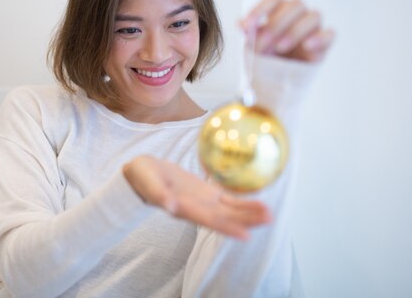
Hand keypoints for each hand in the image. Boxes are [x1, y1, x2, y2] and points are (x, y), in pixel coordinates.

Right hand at [123, 155, 270, 239]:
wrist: (142, 174)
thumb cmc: (142, 178)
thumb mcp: (148, 183)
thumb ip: (159, 195)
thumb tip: (170, 206)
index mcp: (184, 209)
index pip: (209, 221)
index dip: (227, 228)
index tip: (245, 235)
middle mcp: (197, 209)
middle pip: (225, 218)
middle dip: (246, 220)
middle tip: (269, 219)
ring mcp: (203, 202)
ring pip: (230, 210)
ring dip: (249, 213)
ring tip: (269, 213)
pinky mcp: (206, 192)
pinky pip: (228, 199)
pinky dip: (243, 202)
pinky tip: (258, 202)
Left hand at [240, 0, 334, 62]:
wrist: (280, 77)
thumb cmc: (267, 56)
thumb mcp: (253, 46)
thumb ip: (249, 34)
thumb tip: (241, 24)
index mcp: (279, 9)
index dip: (259, 10)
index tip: (246, 26)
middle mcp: (299, 13)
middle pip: (295, 5)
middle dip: (276, 24)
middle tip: (263, 44)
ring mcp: (314, 26)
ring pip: (314, 16)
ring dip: (295, 31)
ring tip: (280, 48)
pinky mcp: (325, 42)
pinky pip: (330, 34)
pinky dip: (319, 38)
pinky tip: (307, 46)